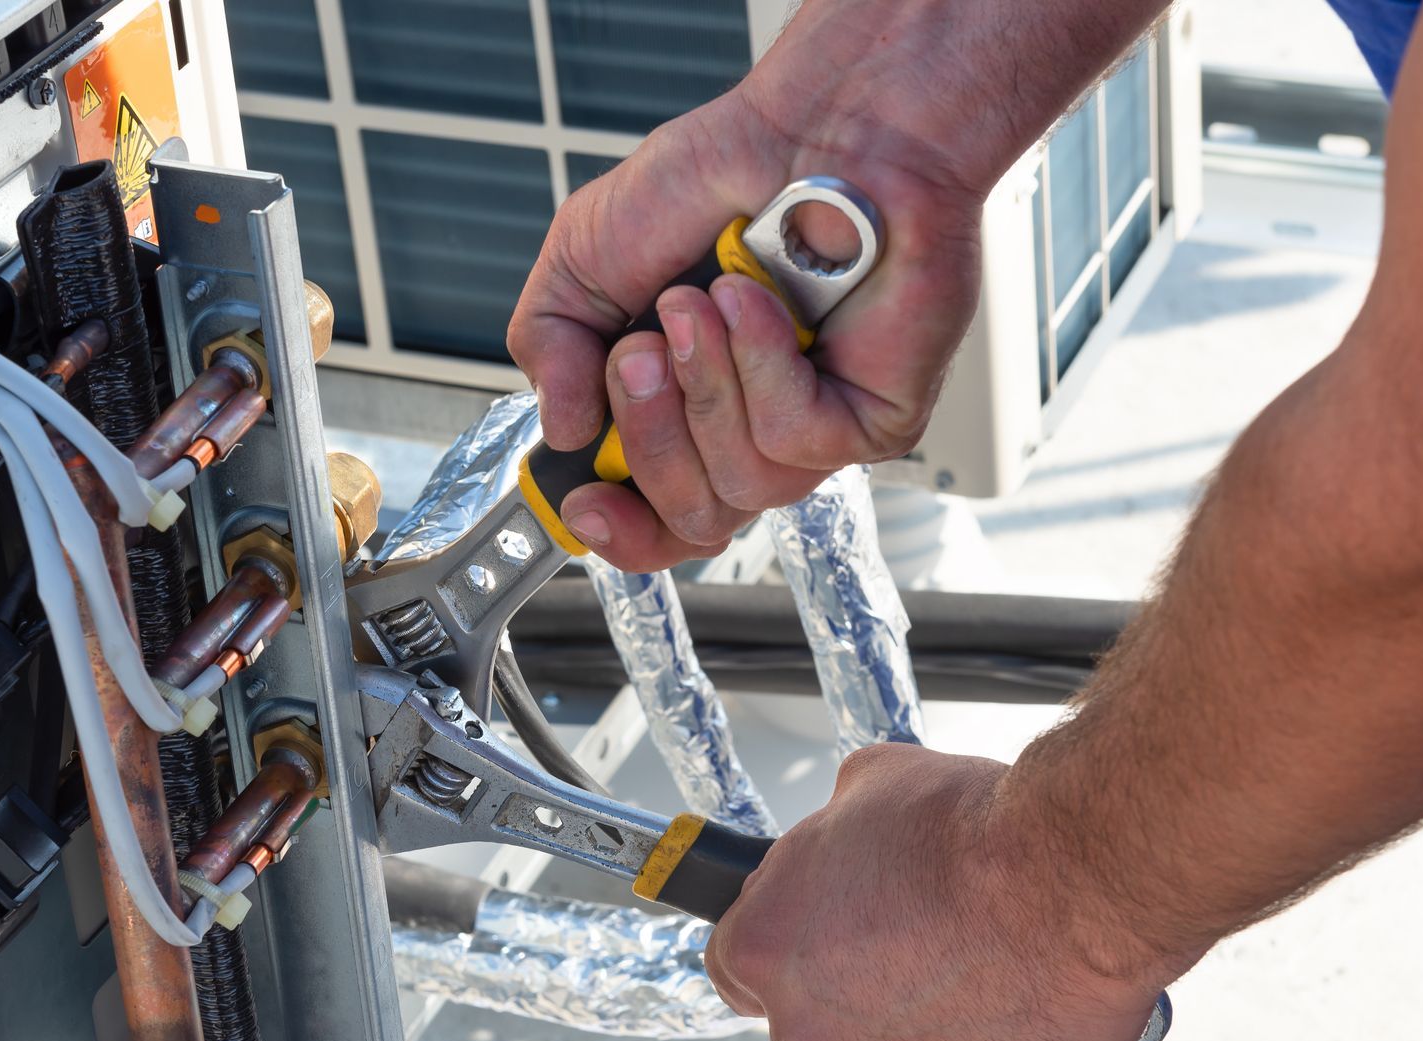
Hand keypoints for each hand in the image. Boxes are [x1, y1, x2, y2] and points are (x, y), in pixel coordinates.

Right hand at [507, 11, 988, 570]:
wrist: (819, 127)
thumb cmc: (720, 179)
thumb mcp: (585, 256)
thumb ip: (550, 346)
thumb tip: (563, 430)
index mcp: (681, 411)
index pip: (654, 522)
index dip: (615, 531)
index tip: (583, 502)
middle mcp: (747, 431)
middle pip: (691, 520)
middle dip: (649, 438)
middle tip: (642, 353)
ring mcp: (814, 430)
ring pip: (742, 486)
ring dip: (704, 386)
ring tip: (705, 299)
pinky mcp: (873, 419)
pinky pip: (794, 439)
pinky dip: (761, 364)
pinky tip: (759, 301)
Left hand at [704, 743, 1181, 1040]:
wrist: (1070, 881)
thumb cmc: (969, 830)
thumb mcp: (868, 782)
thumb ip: (830, 831)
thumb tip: (840, 837)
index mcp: (766, 944)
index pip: (730, 965)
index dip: (774, 945)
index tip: (805, 935)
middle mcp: (805, 1024)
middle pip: (804, 1013)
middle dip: (846, 981)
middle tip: (907, 933)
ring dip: (908, 1015)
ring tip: (969, 958)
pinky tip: (1000, 995)